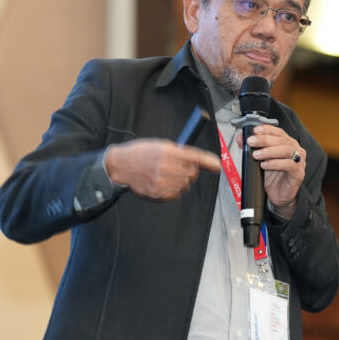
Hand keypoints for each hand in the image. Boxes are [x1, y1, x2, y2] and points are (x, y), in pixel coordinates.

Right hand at [105, 139, 220, 201]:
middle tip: (180, 168)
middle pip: (192, 173)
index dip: (208, 161)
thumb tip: (197, 161)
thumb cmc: (141, 153)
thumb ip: (177, 152)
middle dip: (190, 171)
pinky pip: (176, 194)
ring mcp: (162, 181)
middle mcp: (166, 166)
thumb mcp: (159, 145)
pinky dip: (173, 190)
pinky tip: (162, 183)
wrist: (121, 166)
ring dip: (181, 181)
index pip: (194, 156)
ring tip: (166, 175)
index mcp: (167, 151)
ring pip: (185, 185)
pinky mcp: (158, 193)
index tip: (217, 166)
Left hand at [238, 125, 304, 217]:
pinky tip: (265, 165)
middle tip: (251, 142)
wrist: (277, 195)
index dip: (267, 129)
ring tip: (256, 155)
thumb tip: (240, 137)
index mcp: (287, 143)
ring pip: (286, 150)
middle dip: (264, 139)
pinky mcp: (298, 173)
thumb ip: (251, 148)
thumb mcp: (259, 160)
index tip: (255, 130)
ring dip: (269, 151)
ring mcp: (299, 161)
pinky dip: (275, 163)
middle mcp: (295, 150)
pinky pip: (289, 165)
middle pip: (281, 140)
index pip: (278, 132)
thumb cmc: (271, 176)